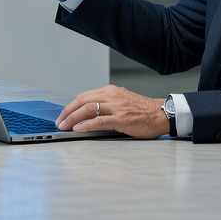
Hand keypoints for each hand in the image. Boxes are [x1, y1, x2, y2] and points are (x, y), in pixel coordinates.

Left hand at [56, 85, 170, 139]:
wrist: (161, 114)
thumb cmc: (143, 111)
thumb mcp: (122, 101)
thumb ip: (107, 104)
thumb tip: (90, 113)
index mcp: (111, 91)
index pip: (84, 96)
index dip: (71, 106)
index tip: (64, 114)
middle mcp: (111, 96)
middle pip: (82, 100)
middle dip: (67, 111)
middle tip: (59, 121)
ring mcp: (116, 107)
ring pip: (87, 108)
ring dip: (72, 118)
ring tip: (64, 126)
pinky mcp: (121, 119)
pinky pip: (98, 120)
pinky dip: (85, 124)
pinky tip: (78, 129)